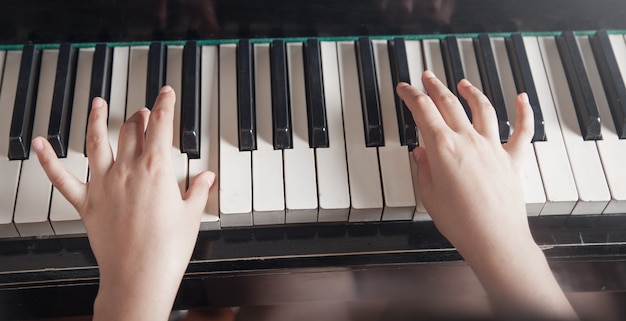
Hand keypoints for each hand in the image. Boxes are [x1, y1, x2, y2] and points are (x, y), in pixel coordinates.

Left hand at [33, 86, 214, 319]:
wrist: (141, 274)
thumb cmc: (168, 248)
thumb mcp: (192, 215)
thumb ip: (198, 190)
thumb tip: (206, 177)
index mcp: (157, 169)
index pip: (161, 125)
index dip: (165, 104)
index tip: (166, 93)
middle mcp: (128, 170)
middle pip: (132, 132)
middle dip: (139, 116)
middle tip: (142, 110)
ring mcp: (104, 185)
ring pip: (97, 142)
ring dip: (97, 120)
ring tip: (98, 105)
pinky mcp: (87, 203)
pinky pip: (62, 178)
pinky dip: (49, 160)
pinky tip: (40, 144)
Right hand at [396, 70, 533, 254]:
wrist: (494, 239)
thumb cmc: (460, 222)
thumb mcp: (428, 194)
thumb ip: (423, 168)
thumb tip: (420, 153)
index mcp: (443, 148)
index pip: (422, 110)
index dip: (411, 95)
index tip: (405, 88)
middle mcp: (468, 140)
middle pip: (449, 103)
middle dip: (435, 86)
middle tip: (427, 76)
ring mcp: (493, 147)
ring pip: (482, 108)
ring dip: (471, 91)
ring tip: (464, 83)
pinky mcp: (512, 159)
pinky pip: (522, 130)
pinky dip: (524, 111)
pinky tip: (522, 98)